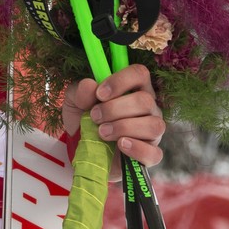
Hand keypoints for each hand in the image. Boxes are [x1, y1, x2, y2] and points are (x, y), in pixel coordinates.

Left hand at [61, 64, 164, 178]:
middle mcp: (148, 108)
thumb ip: (80, 91)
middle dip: (115, 109)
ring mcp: (152, 132)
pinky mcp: (149, 155)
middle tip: (95, 117)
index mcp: (134, 89)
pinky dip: (137, 149)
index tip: (99, 94)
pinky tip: (120, 145)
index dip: (120, 81)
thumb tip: (91, 85)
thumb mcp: (75, 102)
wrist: (81, 149)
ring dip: (124, 127)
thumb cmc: (84, 119)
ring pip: (153, 125)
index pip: (139, 74)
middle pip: (145, 100)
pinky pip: (154, 153)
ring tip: (102, 133)